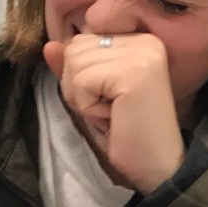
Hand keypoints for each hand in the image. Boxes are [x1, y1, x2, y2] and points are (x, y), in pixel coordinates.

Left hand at [43, 34, 185, 193]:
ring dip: (83, 97)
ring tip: (112, 113)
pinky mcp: (132, 73)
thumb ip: (74, 67)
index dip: (82, 75)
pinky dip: (88, 107)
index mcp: (140, 40)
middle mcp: (145, 40)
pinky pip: (81, 82)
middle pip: (74, 49)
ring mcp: (141, 54)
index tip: (111, 98)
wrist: (158, 166)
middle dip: (79, 85)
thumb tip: (49, 46)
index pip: (81, 41)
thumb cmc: (127, 132)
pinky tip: (113, 117)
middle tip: (110, 108)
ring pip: (74, 64)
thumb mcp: (94, 93)